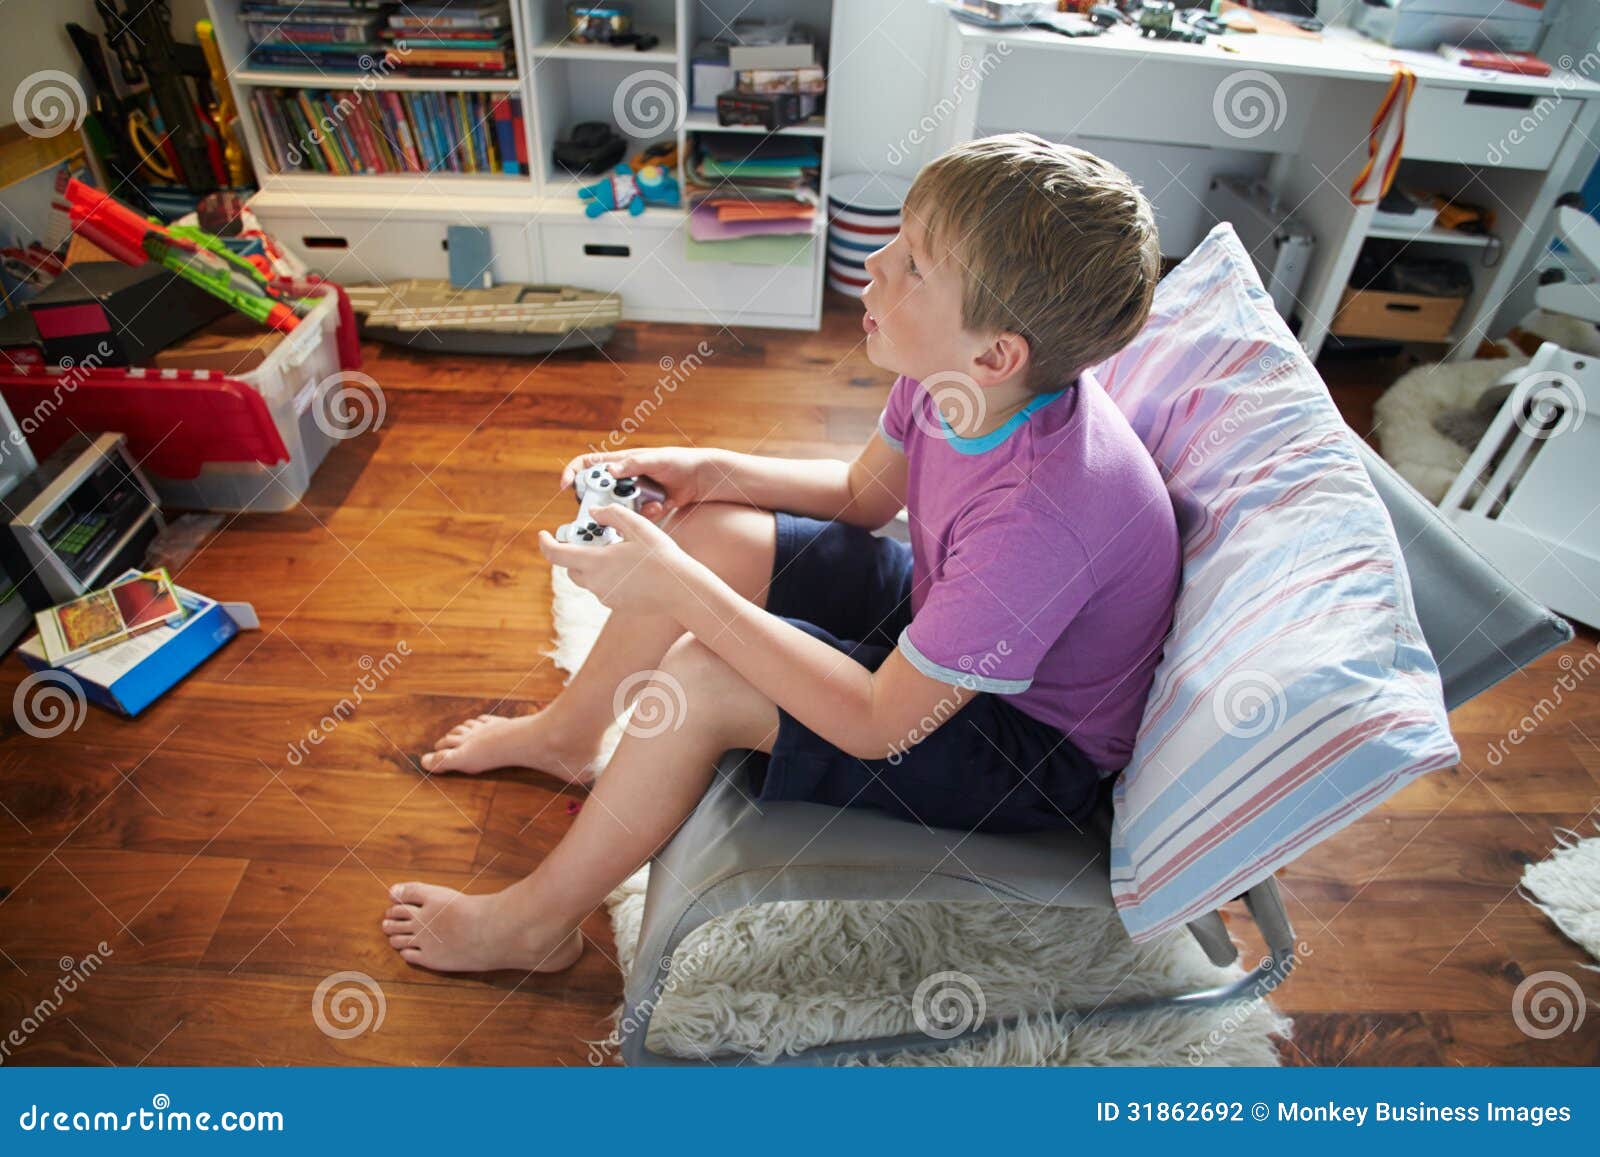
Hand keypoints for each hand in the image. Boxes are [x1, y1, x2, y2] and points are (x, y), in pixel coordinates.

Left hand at [539, 504, 697, 617]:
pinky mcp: (615, 604)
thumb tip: (594, 513)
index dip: (545, 544)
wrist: (680, 589)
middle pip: (570, 568)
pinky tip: (630, 568)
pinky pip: (603, 588)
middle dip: (574, 553)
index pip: (556, 555)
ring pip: (588, 579)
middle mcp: (595, 583)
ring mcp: (605, 596)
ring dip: (593, 565)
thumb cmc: (660, 556)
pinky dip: (608, 577)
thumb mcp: (637, 526)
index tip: (543, 535)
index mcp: (595, 562)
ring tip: (617, 551)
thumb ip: (611, 515)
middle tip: (591, 540)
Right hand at [558, 447, 719, 521]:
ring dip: (627, 511)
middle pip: (595, 493)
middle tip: (611, 507)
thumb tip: (610, 471)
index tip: (565, 486)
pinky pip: (633, 519)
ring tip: (650, 504)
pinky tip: (660, 507)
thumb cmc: (677, 461)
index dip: (571, 473)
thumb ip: (633, 464)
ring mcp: (630, 497)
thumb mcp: (655, 459)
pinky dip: (644, 515)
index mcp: (619, 463)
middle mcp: (620, 480)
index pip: (586, 465)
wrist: (699, 479)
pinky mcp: (641, 510)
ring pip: (614, 510)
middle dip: (600, 502)